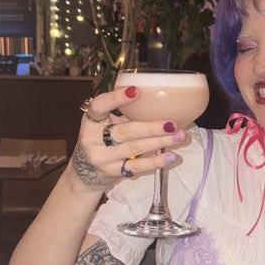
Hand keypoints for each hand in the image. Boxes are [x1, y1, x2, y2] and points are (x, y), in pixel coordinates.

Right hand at [72, 86, 186, 189]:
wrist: (85, 173)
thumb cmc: (100, 140)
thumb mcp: (104, 124)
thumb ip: (122, 114)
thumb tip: (159, 101)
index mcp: (90, 121)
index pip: (99, 106)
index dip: (116, 98)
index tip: (136, 91)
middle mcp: (92, 139)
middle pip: (125, 132)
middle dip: (151, 128)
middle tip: (172, 124)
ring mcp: (102, 158)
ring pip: (134, 149)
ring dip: (159, 142)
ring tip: (178, 136)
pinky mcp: (112, 172)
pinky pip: (137, 166)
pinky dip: (156, 161)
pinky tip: (170, 156)